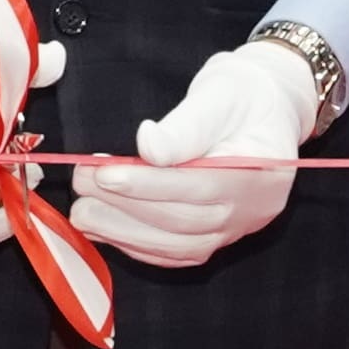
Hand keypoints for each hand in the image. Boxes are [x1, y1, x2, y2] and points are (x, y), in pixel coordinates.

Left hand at [70, 39, 324, 269]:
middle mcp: (252, 211)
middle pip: (184, 221)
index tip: (105, 173)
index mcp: (261, 172)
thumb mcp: (220, 93)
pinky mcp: (215, 239)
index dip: (149, 185)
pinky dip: (136, 245)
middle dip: (125, 205)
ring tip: (83, 208)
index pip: (200, 186)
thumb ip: (187, 124)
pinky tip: (104, 228)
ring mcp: (234, 230)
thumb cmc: (243, 96)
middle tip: (82, 182)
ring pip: (176, 245)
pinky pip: (174, 254)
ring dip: (123, 231)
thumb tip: (148, 146)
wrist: (266, 110)